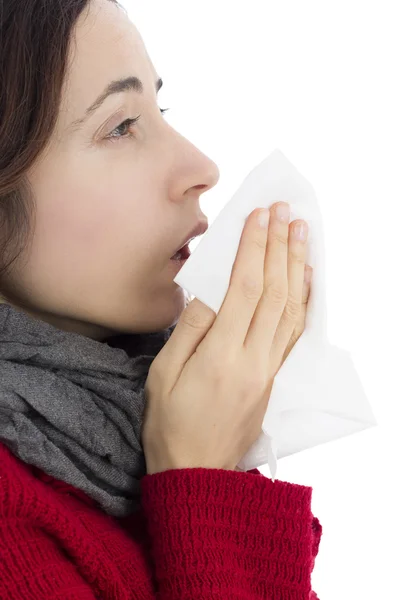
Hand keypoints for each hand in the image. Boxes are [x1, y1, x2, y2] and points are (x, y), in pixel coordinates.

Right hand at [142, 202, 310, 473]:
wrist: (198, 473)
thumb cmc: (170, 426)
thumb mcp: (162, 377)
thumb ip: (187, 331)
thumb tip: (207, 293)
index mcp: (221, 357)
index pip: (245, 290)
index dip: (254, 249)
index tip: (259, 217)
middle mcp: (254, 359)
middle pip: (274, 293)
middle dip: (279, 247)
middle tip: (284, 212)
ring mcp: (269, 369)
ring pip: (291, 309)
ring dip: (297, 267)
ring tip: (301, 233)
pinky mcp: (274, 377)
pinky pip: (295, 332)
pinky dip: (304, 300)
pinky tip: (305, 278)